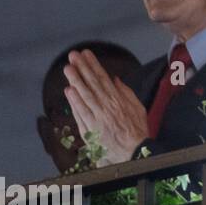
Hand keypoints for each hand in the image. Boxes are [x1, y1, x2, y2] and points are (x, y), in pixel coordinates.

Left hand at [63, 49, 148, 165]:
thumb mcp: (137, 107)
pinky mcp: (92, 128)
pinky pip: (82, 113)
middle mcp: (107, 106)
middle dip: (82, 68)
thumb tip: (115, 79)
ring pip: (86, 95)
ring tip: (68, 68)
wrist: (135, 150)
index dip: (93, 65)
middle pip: (93, 84)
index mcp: (118, 99)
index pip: (103, 78)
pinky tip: (69, 90)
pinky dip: (75, 102)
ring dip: (76, 81)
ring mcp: (98, 117)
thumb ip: (126, 92)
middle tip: (74, 56)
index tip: (86, 55)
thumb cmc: (136, 129)